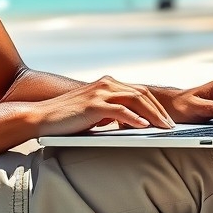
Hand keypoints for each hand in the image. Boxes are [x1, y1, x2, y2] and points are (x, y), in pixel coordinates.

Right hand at [30, 76, 175, 136]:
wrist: (42, 117)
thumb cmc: (68, 118)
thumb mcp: (95, 112)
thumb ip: (112, 112)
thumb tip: (133, 122)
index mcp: (107, 84)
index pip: (139, 91)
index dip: (155, 105)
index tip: (166, 119)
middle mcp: (106, 84)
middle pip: (142, 94)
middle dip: (159, 110)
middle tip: (170, 126)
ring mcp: (100, 93)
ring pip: (135, 100)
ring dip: (152, 114)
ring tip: (163, 128)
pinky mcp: (93, 105)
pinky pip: (120, 111)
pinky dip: (134, 118)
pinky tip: (144, 126)